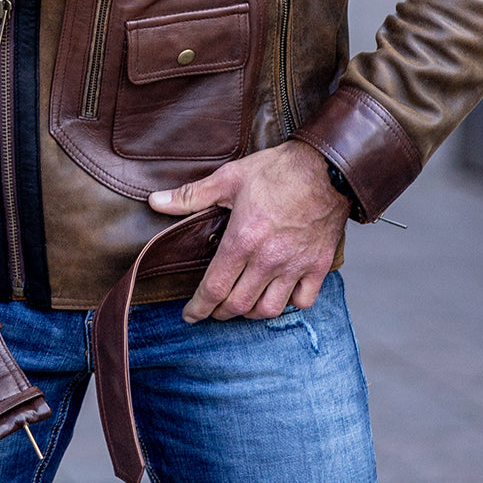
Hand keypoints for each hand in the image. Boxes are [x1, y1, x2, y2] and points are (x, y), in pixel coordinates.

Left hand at [148, 141, 349, 322]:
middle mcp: (268, 260)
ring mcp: (295, 266)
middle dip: (220, 312)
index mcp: (242, 240)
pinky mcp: (318, 266)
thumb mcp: (229, 178)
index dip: (198, 307)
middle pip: (238, 304)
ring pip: (269, 309)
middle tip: (212, 309)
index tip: (189, 315)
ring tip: (241, 304)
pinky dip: (288, 304)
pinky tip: (279, 295)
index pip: (214, 288)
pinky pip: (302, 301)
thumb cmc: (277, 170)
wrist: (326, 167)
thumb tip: (156, 202)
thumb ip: (191, 196)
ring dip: (250, 313)